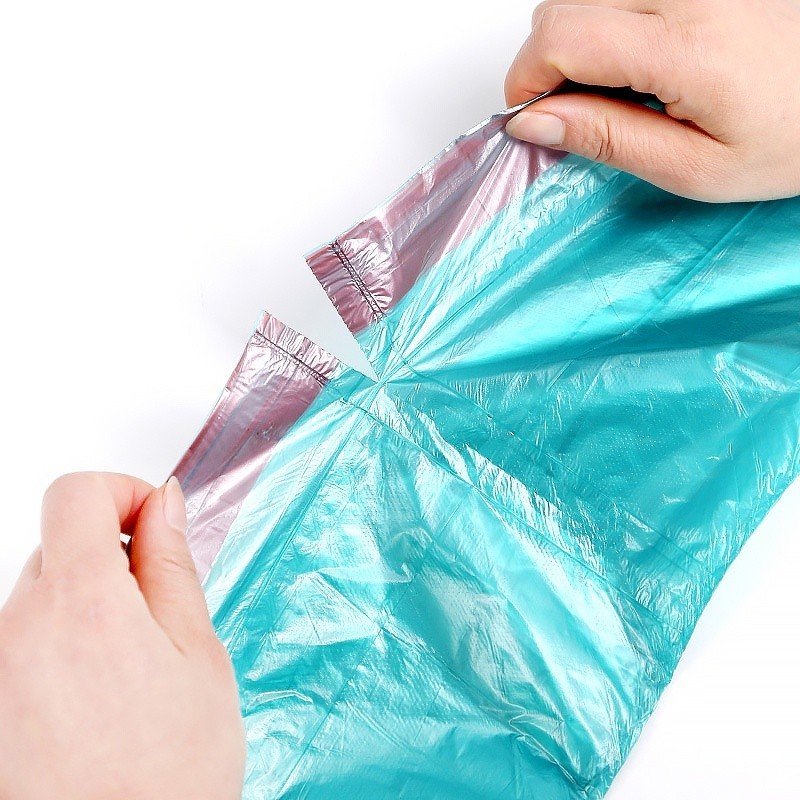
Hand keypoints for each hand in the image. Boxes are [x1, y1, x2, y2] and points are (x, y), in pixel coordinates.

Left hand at [0, 473, 244, 799]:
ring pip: (40, 590)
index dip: (123, 490)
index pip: (75, 493)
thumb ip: (172, 564)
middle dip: (111, 551)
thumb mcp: (197, 651)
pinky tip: (99, 688)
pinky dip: (60, 637)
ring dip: (85, 598)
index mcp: (80, 604)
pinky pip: (22, 636)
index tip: (153, 521)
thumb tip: (165, 504)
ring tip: (130, 660)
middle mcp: (16, 628)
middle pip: (58, 541)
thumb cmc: (172, 773)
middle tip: (157, 603)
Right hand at [504, 0, 799, 201]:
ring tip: (616, 85)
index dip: (526, 81)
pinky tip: (636, 56)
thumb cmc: (788, 138)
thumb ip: (607, 139)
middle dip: (546, 63)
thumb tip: (534, 122)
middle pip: (561, 8)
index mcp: (683, 47)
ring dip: (576, 40)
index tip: (534, 118)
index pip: (559, 37)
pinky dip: (605, 21)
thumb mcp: (692, 168)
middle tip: (576, 110)